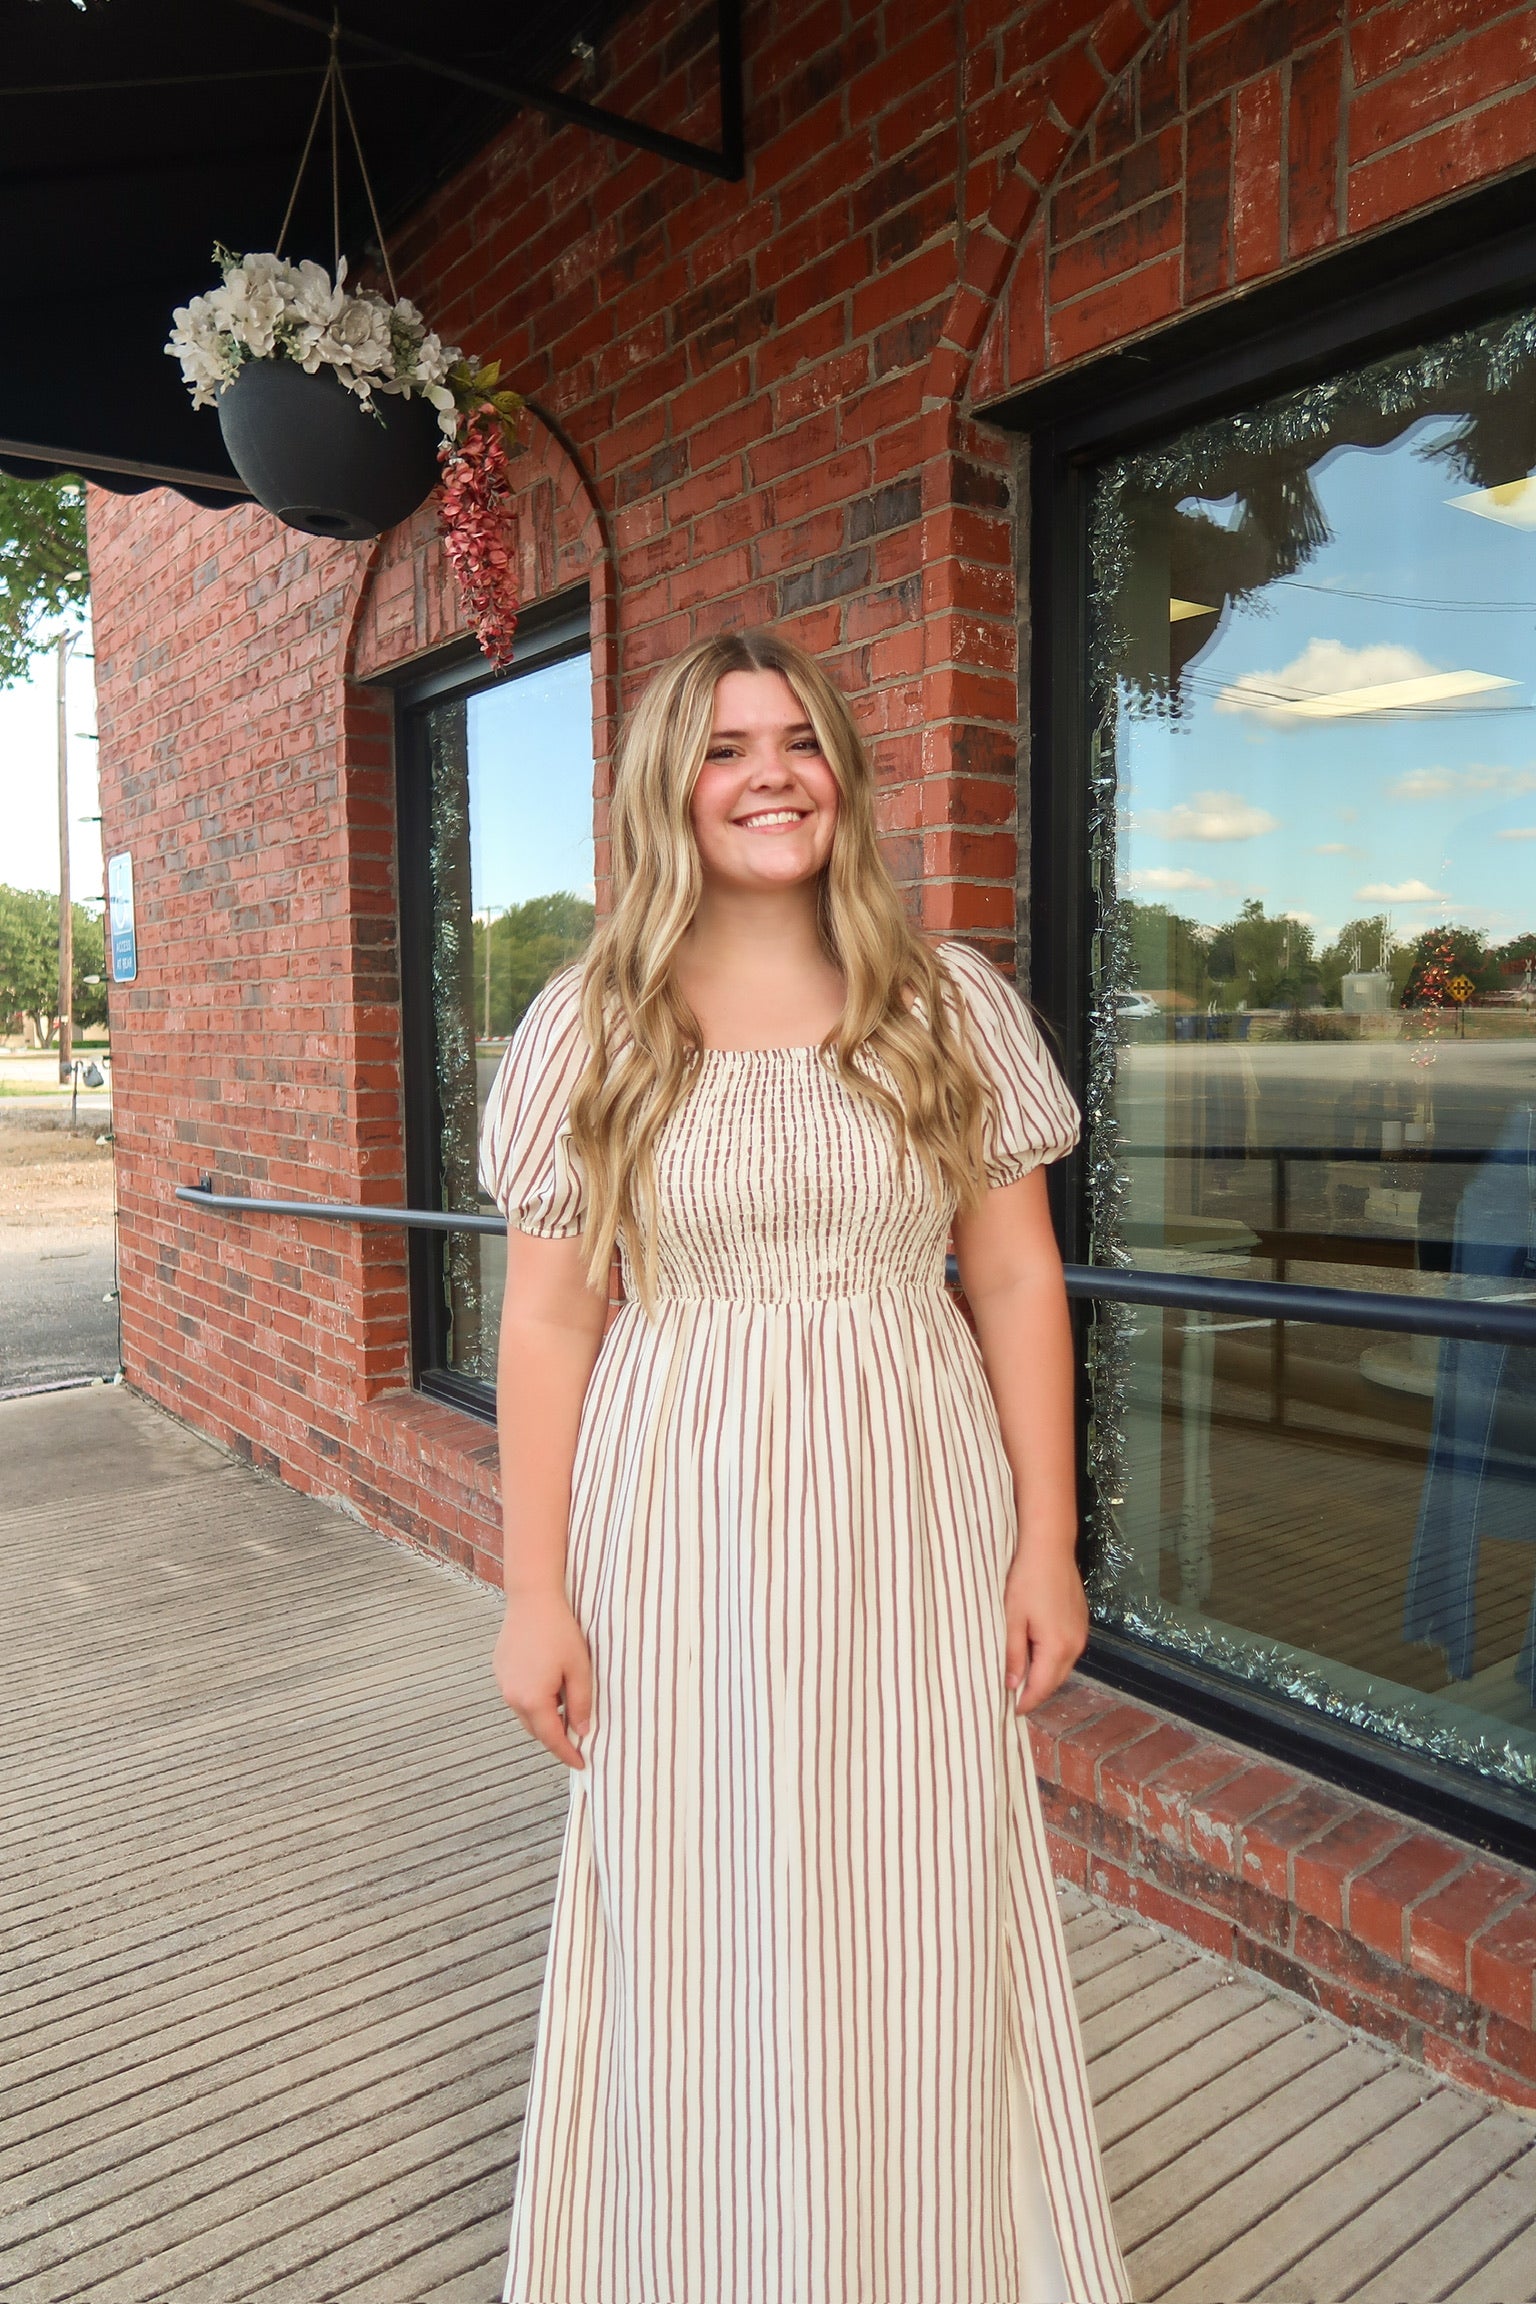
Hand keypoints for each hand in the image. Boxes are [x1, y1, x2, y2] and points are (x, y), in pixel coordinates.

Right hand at [493, 1589, 592, 1768]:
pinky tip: (549, 1684)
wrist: (532, 1599)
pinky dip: (533, 1699)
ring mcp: (502, 1683)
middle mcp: (512, 1696)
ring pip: (525, 1713)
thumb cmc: (560, 1631)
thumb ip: (581, 1703)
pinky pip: (517, 1695)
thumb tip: (581, 1731)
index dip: (568, 1754)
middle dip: (556, 1737)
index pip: (552, 1738)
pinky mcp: (499, 1670)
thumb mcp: (579, 1668)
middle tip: (577, 1739)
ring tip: (566, 1706)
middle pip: (536, 1730)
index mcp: (533, 1699)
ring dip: (544, 1717)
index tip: (581, 1764)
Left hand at [1003, 1539, 1088, 1715]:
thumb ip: (1013, 1655)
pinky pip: (1067, 1651)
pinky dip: (1052, 1660)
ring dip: (1044, 1677)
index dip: (1025, 1702)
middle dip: (1035, 1693)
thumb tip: (1012, 1686)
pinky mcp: (1081, 1622)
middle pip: (1054, 1681)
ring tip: (1022, 1681)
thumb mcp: (1012, 1619)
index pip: (1041, 1687)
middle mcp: (1075, 1645)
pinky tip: (1037, 1656)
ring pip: (1062, 1667)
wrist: (1050, 1547)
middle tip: (1012, 1701)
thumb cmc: (1026, 1580)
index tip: (1010, 1712)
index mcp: (1057, 1647)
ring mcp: (1081, 1633)